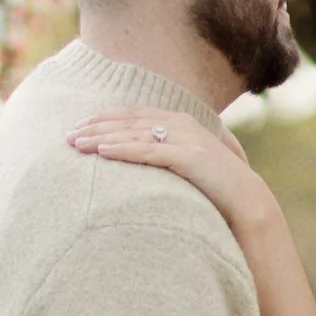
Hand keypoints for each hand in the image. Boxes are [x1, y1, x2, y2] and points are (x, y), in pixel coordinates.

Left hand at [66, 107, 270, 231]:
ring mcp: (185, 138)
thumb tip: (145, 158)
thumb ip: (169, 155)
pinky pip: (148, 151)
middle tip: (68, 135)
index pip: (134, 115)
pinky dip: (122, 150)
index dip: (105, 118)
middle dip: (95, 126)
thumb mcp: (189, 164)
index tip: (80, 126)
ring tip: (76, 144)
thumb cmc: (216, 187)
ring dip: (101, 137)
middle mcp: (181, 123)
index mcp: (181, 121)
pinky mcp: (188, 156)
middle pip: (128, 121)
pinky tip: (101, 153)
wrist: (247, 200)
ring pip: (133, 134)